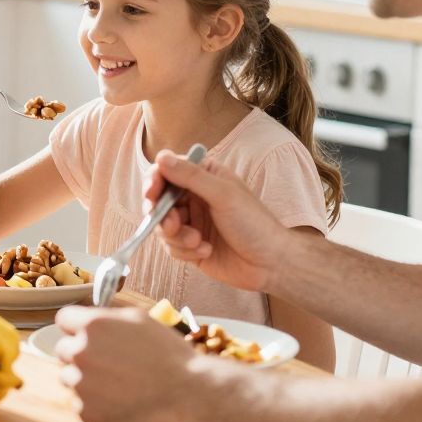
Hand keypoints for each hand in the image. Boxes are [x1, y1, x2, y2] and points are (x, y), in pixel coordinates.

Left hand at [54, 306, 203, 421]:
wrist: (189, 395)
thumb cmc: (169, 355)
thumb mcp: (140, 318)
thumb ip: (107, 313)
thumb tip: (89, 310)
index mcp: (92, 326)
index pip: (63, 319)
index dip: (76, 327)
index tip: (88, 335)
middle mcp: (80, 353)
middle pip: (63, 350)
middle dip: (81, 354)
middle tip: (110, 363)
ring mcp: (81, 385)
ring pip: (69, 378)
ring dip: (86, 380)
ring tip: (118, 384)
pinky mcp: (87, 412)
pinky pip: (80, 404)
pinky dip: (95, 405)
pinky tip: (119, 402)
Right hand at [149, 149, 293, 292]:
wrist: (270, 264)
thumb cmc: (254, 224)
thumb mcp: (223, 194)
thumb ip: (191, 176)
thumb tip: (161, 157)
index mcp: (203, 177)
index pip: (167, 172)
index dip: (154, 181)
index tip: (151, 194)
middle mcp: (194, 198)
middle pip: (158, 201)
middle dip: (163, 215)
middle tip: (173, 224)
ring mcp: (191, 222)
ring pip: (162, 227)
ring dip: (177, 236)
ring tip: (197, 241)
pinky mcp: (190, 246)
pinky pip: (171, 247)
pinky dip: (185, 251)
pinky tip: (206, 251)